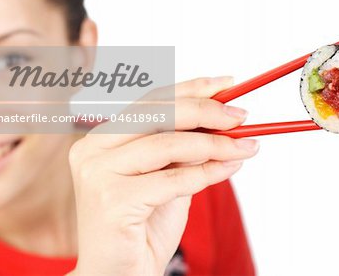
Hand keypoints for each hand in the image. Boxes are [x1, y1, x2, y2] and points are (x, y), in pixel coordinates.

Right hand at [68, 76, 258, 275]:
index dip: (192, 87)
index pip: (153, 99)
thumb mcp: (169, 173)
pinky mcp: (110, 200)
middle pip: (158, 113)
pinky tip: (230, 167)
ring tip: (246, 146)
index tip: (226, 83)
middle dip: (206, 110)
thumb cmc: (145, 223)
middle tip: (241, 116)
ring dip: (215, 144)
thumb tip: (223, 116)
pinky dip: (207, 173)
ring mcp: (97, 173)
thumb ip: (186, 145)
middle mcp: (93, 148)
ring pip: (167, 144)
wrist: (120, 275)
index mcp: (104, 135)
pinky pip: (172, 179)